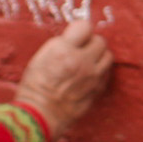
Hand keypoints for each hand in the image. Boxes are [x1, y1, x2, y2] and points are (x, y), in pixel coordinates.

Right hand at [12, 18, 112, 139]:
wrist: (39, 115)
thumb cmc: (34, 87)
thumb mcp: (40, 58)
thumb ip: (60, 44)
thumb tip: (74, 37)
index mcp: (64, 50)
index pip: (85, 26)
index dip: (81, 29)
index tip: (77, 34)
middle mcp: (82, 61)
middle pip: (100, 41)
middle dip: (91, 42)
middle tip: (81, 49)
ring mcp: (92, 77)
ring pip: (108, 56)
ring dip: (99, 56)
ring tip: (87, 61)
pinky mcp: (97, 89)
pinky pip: (106, 73)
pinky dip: (100, 71)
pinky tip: (88, 75)